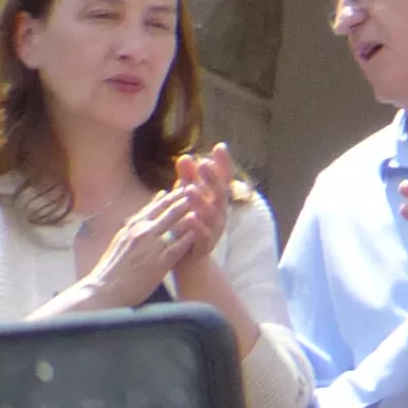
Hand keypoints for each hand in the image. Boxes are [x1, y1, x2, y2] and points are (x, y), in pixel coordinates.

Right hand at [78, 182, 209, 308]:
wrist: (102, 291)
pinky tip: (205, 229)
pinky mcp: (159, 262)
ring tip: (210, 203)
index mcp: (133, 225)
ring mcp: (151, 246)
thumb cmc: (112, 267)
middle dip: (190, 198)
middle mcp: (142, 231)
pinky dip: (193, 235)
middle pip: (171, 210)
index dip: (176, 194)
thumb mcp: (122, 238)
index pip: (158, 204)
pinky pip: (181, 244)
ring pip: (178, 224)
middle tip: (205, 188)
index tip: (190, 184)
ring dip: (195, 212)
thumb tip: (156, 199)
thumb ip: (139, 221)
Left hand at [168, 146, 239, 303]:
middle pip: (220, 192)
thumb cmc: (187, 226)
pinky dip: (197, 226)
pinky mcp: (206, 244)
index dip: (223, 163)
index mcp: (216, 199)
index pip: (223, 177)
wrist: (188, 260)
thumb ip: (187, 180)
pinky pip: (203, 234)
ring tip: (189, 190)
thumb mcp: (187, 200)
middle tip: (204, 164)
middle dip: (212, 178)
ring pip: (211, 213)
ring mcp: (215, 228)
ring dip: (201, 201)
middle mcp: (220, 211)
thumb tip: (184, 156)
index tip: (219, 147)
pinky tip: (189, 218)